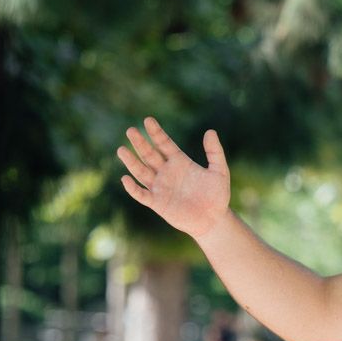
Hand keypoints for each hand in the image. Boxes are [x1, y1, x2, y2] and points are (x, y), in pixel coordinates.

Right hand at [117, 117, 231, 237]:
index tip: (148, 120)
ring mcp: (160, 187)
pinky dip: (133, 188)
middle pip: (149, 154)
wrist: (213, 219)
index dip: (156, 133)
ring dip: (131, 162)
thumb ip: (215, 152)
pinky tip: (125, 178)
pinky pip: (141, 194)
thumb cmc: (217, 195)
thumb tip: (210, 131)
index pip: (164, 144)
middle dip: (140, 143)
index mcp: (179, 162)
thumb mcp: (219, 171)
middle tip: (130, 130)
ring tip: (121, 149)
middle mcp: (166, 172)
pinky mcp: (157, 203)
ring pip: (141, 171)